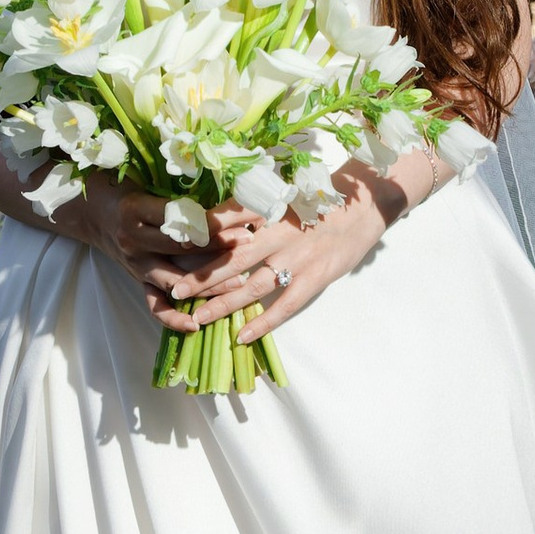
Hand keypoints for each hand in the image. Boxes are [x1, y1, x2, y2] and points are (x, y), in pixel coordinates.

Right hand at [69, 173, 234, 322]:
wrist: (93, 213)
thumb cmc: (127, 192)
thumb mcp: (148, 183)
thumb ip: (179, 194)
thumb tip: (227, 195)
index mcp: (137, 209)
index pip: (180, 217)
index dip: (212, 217)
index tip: (241, 213)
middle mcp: (134, 239)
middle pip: (181, 246)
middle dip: (219, 244)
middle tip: (249, 239)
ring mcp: (136, 264)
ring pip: (175, 279)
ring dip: (209, 283)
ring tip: (240, 281)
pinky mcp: (138, 280)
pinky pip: (155, 305)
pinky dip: (174, 318)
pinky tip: (197, 324)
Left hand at [153, 175, 397, 340]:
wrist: (363, 205)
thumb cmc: (318, 201)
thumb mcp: (282, 196)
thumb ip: (250, 209)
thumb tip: (211, 220)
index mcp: (269, 211)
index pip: (226, 226)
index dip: (198, 240)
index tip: (171, 249)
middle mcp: (279, 234)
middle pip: (232, 259)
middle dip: (201, 277)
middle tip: (172, 291)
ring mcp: (297, 259)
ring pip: (253, 286)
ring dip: (223, 304)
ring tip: (197, 318)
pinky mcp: (315, 278)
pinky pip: (284, 305)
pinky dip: (263, 322)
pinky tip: (242, 336)